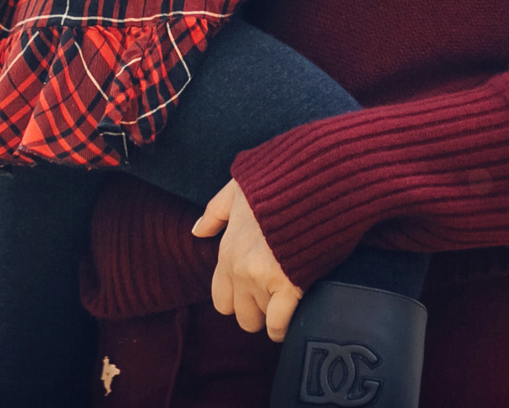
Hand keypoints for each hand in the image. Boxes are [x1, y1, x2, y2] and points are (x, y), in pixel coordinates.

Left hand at [193, 179, 303, 340]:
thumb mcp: (238, 188)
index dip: (240, 300)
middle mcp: (239, 269)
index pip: (221, 299)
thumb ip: (215, 212)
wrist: (311, 181)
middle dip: (258, 311)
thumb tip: (197, 231)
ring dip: (276, 311)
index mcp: (227, 250)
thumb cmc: (277, 183)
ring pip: (263, 318)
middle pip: (241, 315)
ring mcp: (261, 279)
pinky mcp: (288, 285)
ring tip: (290, 296)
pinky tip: (294, 317)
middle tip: (275, 299)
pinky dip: (285, 326)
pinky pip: (278, 324)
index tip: (255, 294)